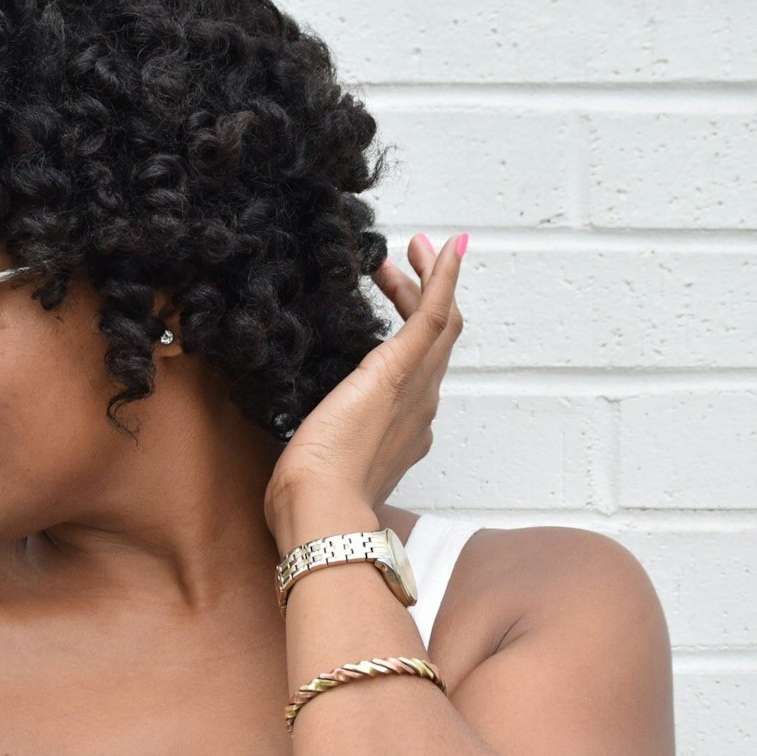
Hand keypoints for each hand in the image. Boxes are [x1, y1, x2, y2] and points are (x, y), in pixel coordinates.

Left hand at [264, 232, 466, 533]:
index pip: (420, 371)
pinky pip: (433, 315)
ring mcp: (416, 387)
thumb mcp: (325, 465)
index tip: (396, 311)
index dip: (414, 336)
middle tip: (411, 263)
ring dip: (431, 281)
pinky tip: (443, 248)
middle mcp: (421, 408)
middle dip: (426, 297)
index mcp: (406, 430)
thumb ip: (329, 450)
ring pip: (439, 323)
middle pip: (438, 342)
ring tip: (414, 250)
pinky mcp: (399, 370)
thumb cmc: (314, 497)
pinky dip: (442, 279)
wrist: (321, 507)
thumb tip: (313, 452)